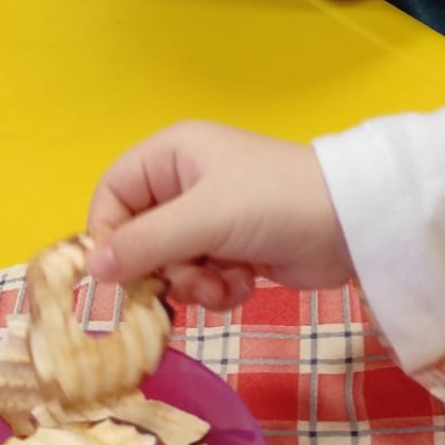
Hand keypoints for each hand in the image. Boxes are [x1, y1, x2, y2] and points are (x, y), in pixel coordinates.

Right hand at [87, 121, 352, 310]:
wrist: (352, 225)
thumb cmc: (273, 203)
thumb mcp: (204, 219)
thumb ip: (145, 243)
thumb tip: (92, 270)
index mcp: (171, 155)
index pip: (112, 195)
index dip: (110, 236)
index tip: (121, 275)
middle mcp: (184, 183)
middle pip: (139, 237)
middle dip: (163, 268)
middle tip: (188, 281)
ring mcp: (210, 217)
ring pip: (170, 264)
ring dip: (194, 284)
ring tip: (225, 283)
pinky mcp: (233, 249)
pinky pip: (201, 277)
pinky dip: (218, 288)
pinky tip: (245, 284)